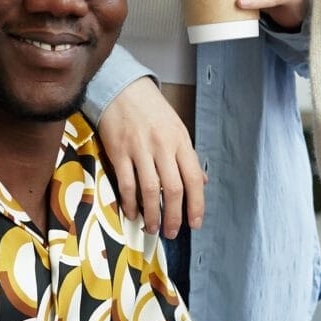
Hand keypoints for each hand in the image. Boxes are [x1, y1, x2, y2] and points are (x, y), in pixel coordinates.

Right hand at [98, 78, 205, 238]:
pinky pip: (126, 183)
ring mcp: (140, 149)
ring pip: (150, 190)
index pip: (194, 179)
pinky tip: (132, 213)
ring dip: (152, 214)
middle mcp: (163, 147)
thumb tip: (202, 182)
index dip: (196, 205)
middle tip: (171, 233)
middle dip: (174, 216)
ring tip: (151, 228)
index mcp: (181, 142)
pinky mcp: (119, 151)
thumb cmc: (152, 110)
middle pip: (173, 189)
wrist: (122, 88)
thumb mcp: (177, 129)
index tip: (195, 224)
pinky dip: (130, 202)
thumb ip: (188, 157)